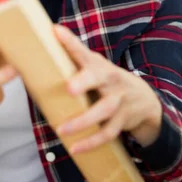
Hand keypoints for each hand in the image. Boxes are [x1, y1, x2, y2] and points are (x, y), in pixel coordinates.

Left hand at [53, 25, 162, 154]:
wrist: (144, 99)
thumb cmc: (106, 80)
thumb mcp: (95, 68)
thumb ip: (72, 61)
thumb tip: (37, 52)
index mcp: (99, 65)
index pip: (83, 51)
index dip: (70, 42)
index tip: (56, 32)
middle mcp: (110, 80)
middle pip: (99, 78)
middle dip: (84, 81)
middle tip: (69, 88)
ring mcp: (119, 101)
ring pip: (103, 111)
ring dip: (83, 121)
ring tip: (62, 129)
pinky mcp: (122, 120)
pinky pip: (107, 134)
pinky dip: (91, 143)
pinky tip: (75, 149)